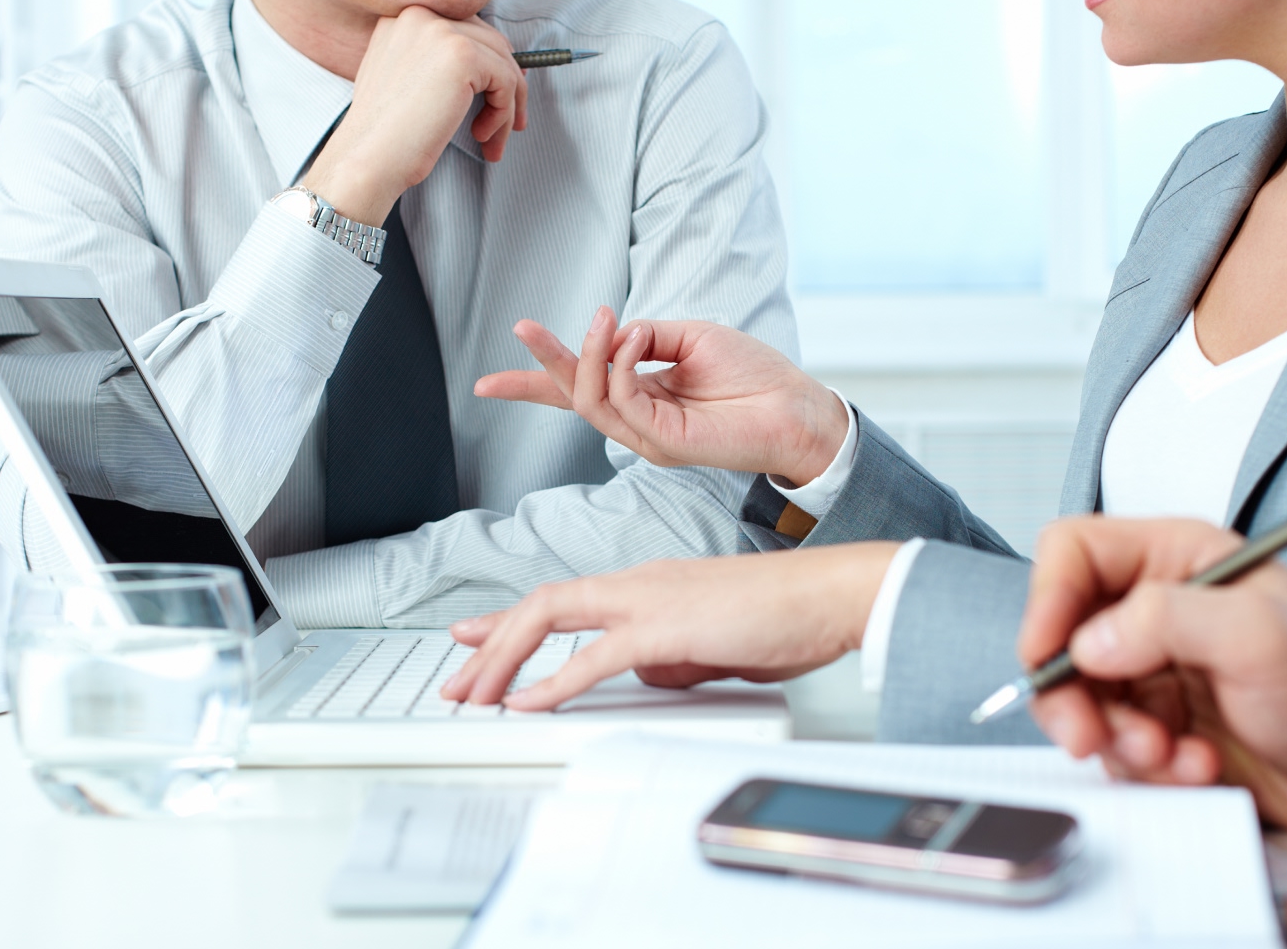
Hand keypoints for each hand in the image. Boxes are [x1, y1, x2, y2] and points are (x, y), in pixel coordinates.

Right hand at [302, 6, 527, 223]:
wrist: (367, 159)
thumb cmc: (384, 135)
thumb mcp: (405, 81)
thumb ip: (438, 62)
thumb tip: (496, 65)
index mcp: (402, 17)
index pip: (465, 29)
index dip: (489, 62)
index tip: (502, 92)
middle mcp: (419, 14)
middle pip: (490, 41)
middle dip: (506, 85)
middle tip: (510, 124)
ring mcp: (441, 31)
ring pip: (503, 63)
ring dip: (507, 107)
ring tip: (492, 141)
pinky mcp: (462, 55)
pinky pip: (507, 80)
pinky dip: (504, 114)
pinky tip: (481, 136)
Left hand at [437, 543, 898, 710]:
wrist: (830, 596)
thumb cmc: (786, 617)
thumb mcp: (713, 645)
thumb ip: (673, 657)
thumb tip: (648, 678)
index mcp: (650, 586)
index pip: (565, 599)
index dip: (512, 621)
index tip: (474, 638)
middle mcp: (639, 584)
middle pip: (542, 604)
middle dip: (490, 642)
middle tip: (456, 678)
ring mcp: (650, 600)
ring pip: (552, 617)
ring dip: (504, 658)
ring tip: (474, 694)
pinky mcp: (668, 627)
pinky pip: (595, 656)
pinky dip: (553, 681)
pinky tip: (527, 702)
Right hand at [472, 307, 849, 484]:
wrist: (797, 408)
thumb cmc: (755, 375)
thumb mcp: (692, 338)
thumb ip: (647, 336)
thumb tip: (613, 331)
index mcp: (642, 394)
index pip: (578, 390)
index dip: (534, 381)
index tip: (487, 381)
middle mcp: (638, 419)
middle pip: (571, 397)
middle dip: (540, 366)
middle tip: (522, 327)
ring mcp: (648, 436)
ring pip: (591, 400)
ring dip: (588, 354)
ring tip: (604, 321)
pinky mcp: (664, 444)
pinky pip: (622, 403)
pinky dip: (620, 365)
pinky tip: (634, 337)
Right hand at [1023, 516, 1286, 829]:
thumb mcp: (1259, 636)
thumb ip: (1167, 620)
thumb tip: (1087, 642)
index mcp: (1177, 558)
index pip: (1074, 553)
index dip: (1047, 598)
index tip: (1048, 653)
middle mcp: (1156, 609)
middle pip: (1060, 635)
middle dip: (1071, 694)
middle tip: (1092, 737)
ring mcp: (1153, 671)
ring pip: (1079, 700)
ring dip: (1116, 739)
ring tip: (1171, 757)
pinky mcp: (1156, 727)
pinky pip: (1111, 747)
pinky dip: (1144, 769)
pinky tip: (1199, 769)